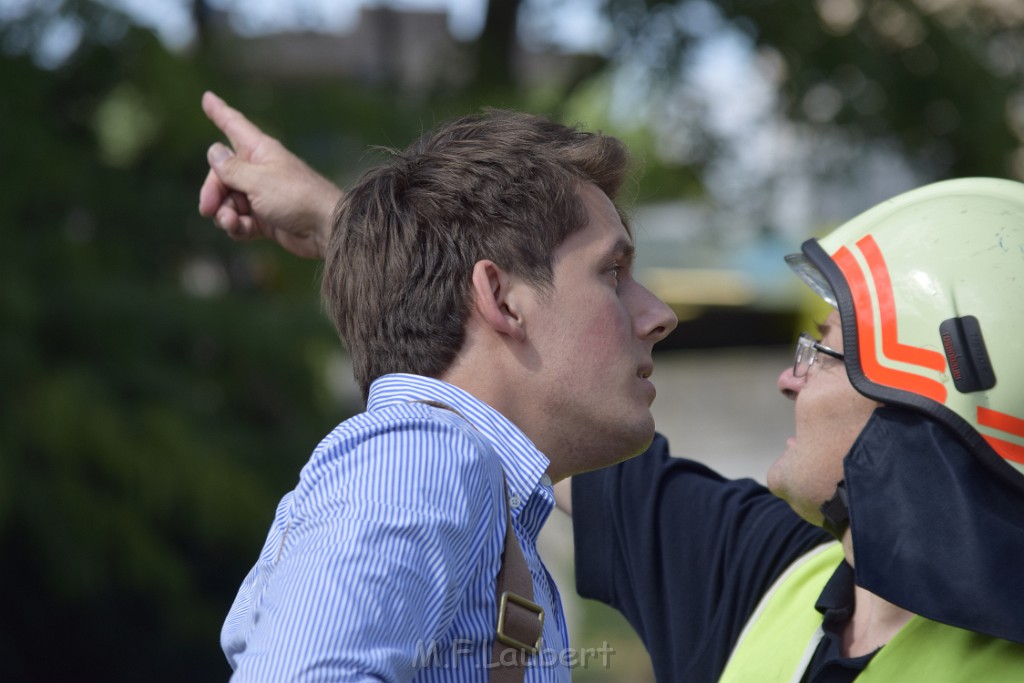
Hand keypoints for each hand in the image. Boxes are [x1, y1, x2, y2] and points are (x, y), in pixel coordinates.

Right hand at [198, 91, 342, 259]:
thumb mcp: (258, 180)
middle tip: (208, 208)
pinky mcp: (265, 219)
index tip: (207, 97)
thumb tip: (214, 150)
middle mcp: (259, 170)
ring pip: (228, 201)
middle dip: (212, 191)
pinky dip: (238, 227)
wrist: (326, 228)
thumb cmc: (296, 197)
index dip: (219, 112)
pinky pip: (240, 221)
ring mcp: (262, 196)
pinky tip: (242, 230)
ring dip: (225, 214)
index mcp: (259, 150)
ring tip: (233, 222)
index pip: (234, 125)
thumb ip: (231, 168)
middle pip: (222, 174)